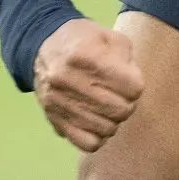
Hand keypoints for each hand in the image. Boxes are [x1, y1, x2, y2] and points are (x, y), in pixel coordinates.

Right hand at [34, 19, 141, 153]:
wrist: (42, 47)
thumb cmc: (84, 41)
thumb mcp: (110, 37)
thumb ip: (128, 60)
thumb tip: (132, 90)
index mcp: (86, 56)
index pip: (133, 88)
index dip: (136, 85)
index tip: (128, 80)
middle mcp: (69, 80)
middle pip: (121, 110)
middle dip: (127, 103)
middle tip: (120, 95)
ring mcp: (59, 103)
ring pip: (107, 129)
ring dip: (113, 119)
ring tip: (107, 106)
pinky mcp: (54, 119)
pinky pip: (88, 143)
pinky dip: (98, 135)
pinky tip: (96, 121)